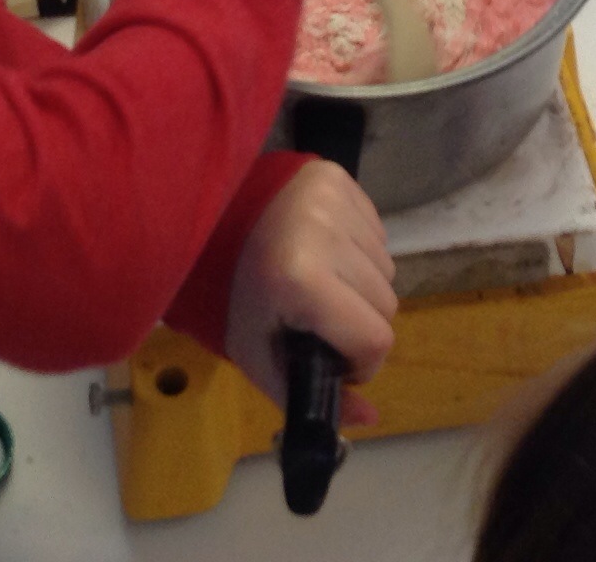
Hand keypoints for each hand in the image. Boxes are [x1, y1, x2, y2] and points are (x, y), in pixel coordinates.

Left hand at [222, 160, 396, 427]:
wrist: (209, 222)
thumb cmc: (233, 294)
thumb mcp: (259, 355)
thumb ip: (308, 395)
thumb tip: (370, 419)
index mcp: (302, 280)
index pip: (375, 340)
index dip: (359, 361)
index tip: (333, 356)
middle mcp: (326, 232)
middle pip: (385, 306)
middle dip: (359, 323)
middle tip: (320, 319)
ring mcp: (335, 199)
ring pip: (385, 269)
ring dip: (360, 285)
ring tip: (319, 280)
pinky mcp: (340, 176)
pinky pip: (376, 232)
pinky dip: (358, 250)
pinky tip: (323, 249)